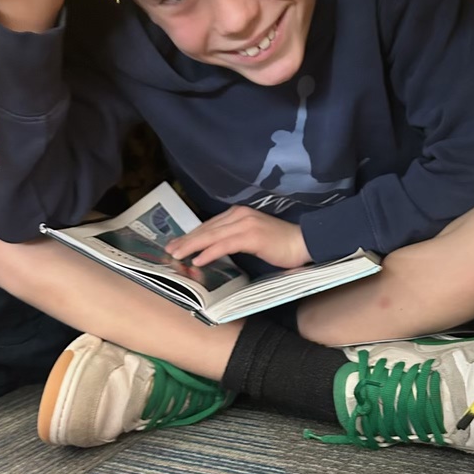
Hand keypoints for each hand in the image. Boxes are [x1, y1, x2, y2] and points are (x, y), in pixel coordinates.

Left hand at [167, 208, 313, 269]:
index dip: (192, 236)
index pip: (209, 225)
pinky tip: (198, 260)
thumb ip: (234, 239)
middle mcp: (239, 215)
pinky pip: (224, 245)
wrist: (303, 242)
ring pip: (211, 235)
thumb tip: (214, 250)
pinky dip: (209, 252)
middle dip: (186, 240)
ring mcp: (245, 224)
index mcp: (239, 214)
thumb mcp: (252, 238)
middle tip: (170, 250)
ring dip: (192, 246)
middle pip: (206, 229)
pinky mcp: (251, 236)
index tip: (177, 244)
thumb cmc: (280, 244)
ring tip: (177, 255)